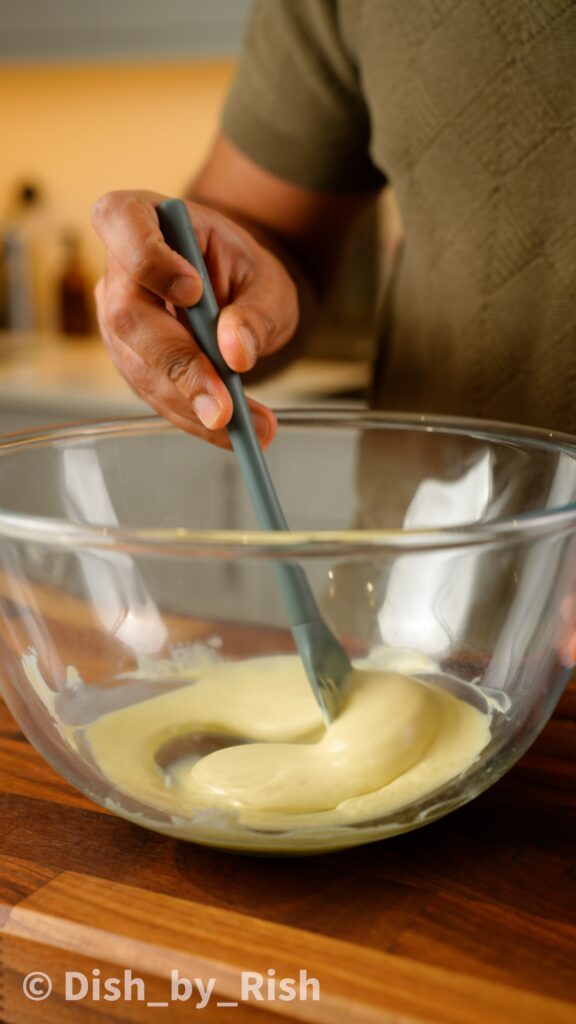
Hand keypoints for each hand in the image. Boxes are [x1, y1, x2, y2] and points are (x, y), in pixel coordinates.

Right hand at [91, 190, 298, 448]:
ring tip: (253, 426)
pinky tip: (235, 430)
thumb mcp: (267, 283)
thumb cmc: (243, 272)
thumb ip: (256, 312)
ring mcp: (117, 321)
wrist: (235, 293)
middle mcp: (119, 272)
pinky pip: (157, 395)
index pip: (121, 224)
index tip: (193, 291)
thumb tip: (236, 352)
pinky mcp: (132, 362)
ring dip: (195, 404)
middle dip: (180, 365)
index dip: (150, 260)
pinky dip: (197, 418)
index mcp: (142, 218)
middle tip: (225, 406)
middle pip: (130, 317)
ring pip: (142, 368)